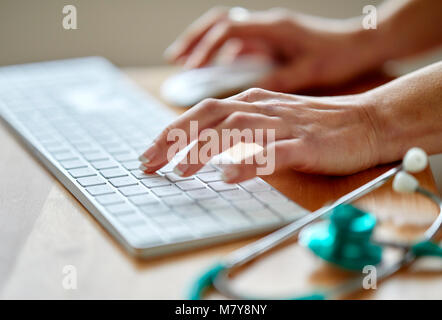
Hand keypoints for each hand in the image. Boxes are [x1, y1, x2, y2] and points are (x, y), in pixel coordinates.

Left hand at [138, 88, 380, 182]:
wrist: (366, 122)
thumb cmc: (315, 125)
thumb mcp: (271, 119)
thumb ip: (240, 126)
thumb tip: (204, 144)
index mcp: (252, 101)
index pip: (202, 111)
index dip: (172, 131)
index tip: (149, 153)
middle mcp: (263, 108)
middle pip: (209, 117)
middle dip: (174, 139)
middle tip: (149, 163)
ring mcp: (284, 125)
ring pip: (236, 130)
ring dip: (204, 150)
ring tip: (180, 171)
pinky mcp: (306, 145)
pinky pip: (272, 153)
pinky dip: (247, 163)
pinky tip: (227, 176)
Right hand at [164, 7, 381, 91]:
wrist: (362, 43)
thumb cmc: (340, 56)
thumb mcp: (309, 72)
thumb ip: (278, 81)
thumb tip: (248, 98)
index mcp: (274, 29)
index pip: (229, 31)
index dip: (206, 48)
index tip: (190, 67)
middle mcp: (266, 27)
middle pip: (219, 25)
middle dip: (194, 41)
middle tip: (175, 59)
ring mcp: (267, 33)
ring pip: (226, 33)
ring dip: (204, 46)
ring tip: (185, 64)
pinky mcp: (270, 43)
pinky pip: (238, 45)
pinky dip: (221, 56)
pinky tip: (214, 72)